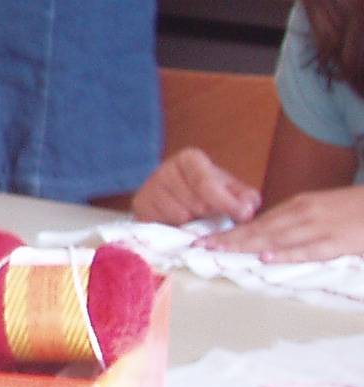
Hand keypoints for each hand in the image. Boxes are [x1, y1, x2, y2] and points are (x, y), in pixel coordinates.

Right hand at [133, 147, 259, 227]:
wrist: (178, 197)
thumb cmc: (209, 193)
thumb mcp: (231, 190)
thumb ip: (245, 197)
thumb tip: (248, 207)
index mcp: (189, 159)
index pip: (206, 183)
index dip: (225, 203)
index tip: (243, 215)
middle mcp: (164, 168)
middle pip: (194, 203)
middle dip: (209, 215)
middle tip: (212, 216)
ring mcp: (148, 187)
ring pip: (179, 216)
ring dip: (192, 224)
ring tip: (194, 219)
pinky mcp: (139, 205)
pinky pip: (163, 224)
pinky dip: (175, 228)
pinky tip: (179, 223)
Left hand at [200, 186, 363, 262]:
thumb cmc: (354, 210)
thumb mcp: (321, 209)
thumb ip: (297, 221)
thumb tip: (270, 238)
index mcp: (298, 205)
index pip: (257, 221)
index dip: (231, 231)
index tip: (207, 240)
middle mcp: (302, 214)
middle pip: (259, 229)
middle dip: (229, 238)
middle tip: (201, 246)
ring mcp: (319, 227)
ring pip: (276, 238)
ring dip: (245, 246)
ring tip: (219, 251)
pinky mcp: (337, 242)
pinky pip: (307, 250)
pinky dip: (285, 254)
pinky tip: (264, 258)